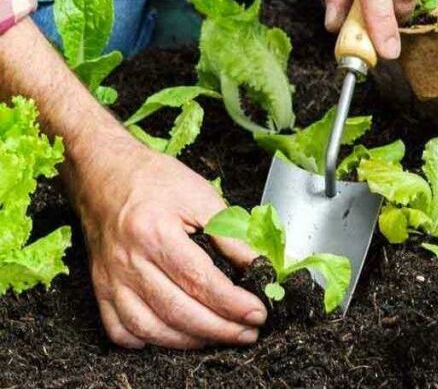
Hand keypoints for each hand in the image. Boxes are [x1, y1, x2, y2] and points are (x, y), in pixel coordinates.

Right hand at [73, 136, 266, 348]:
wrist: (104, 172)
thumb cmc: (153, 180)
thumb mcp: (201, 195)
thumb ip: (231, 233)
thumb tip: (259, 265)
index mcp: (155, 233)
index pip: (201, 281)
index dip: (233, 304)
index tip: (257, 313)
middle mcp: (129, 261)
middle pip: (178, 311)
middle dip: (219, 329)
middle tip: (248, 333)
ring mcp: (111, 279)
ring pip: (149, 328)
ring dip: (189, 341)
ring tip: (219, 337)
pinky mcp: (100, 288)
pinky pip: (119, 330)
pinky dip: (147, 342)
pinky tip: (173, 337)